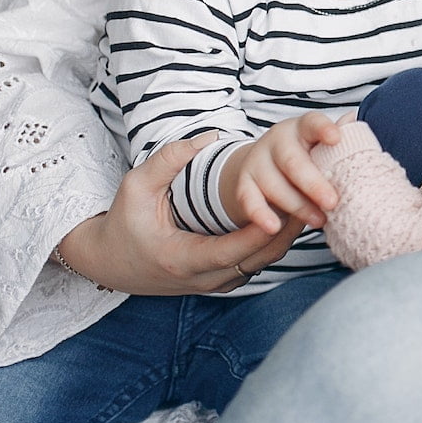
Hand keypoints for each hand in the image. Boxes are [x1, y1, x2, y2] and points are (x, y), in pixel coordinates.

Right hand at [55, 133, 303, 294]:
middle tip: (311, 200)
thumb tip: (207, 138)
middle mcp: (201, 279)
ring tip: (309, 203)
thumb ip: (168, 161)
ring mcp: (212, 285)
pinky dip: (273, 244)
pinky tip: (290, 216)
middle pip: (256, 260)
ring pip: (261, 264)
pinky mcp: (221, 282)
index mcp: (181, 259)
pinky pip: (256, 265)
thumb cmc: (123, 222)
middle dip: (286, 231)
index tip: (286, 208)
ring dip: (284, 237)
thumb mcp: (135, 187)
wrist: (110, 261)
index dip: (260, 231)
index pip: (231, 251)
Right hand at [218, 112, 343, 233]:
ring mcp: (257, 161)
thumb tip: (353, 119)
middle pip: (293, 161)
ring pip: (274, 184)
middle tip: (332, 202)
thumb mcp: (322, 146)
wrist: (269, 167)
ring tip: (319, 221)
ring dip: (297, 206)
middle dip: (313, 184)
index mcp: (302, 127)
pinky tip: (273, 227)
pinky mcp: (244, 183)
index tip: (336, 138)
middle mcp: (277, 140)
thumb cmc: (308, 157)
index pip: (313, 123)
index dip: (324, 129)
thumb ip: (339, 138)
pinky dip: (260, 214)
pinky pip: (248, 199)